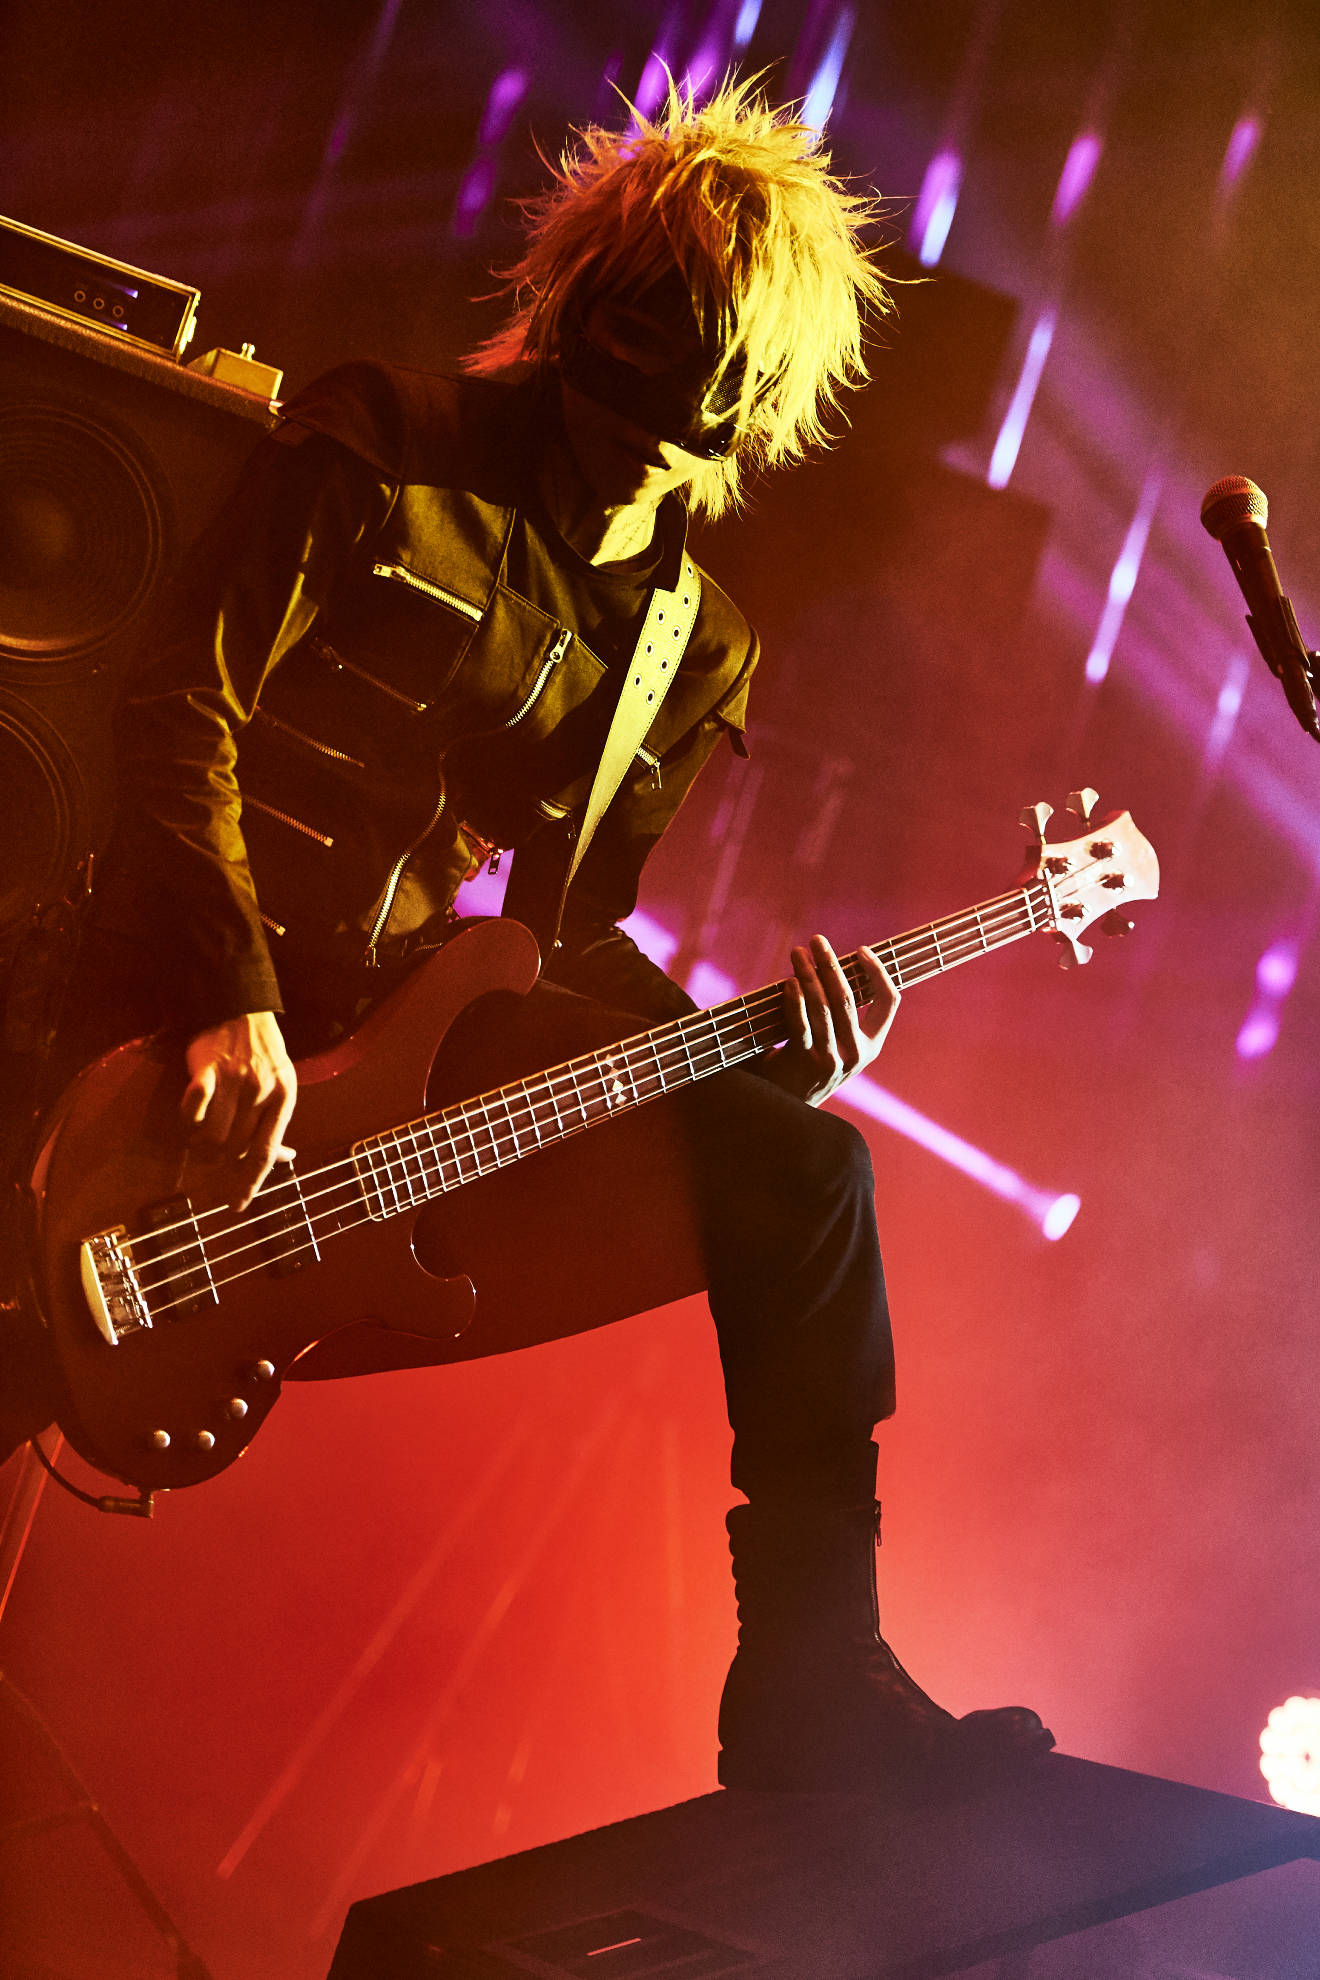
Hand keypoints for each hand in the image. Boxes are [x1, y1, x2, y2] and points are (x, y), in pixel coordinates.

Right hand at [180, 1011, 296, 1209]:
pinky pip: (192, 1107)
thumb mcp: (284, 1086)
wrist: (243, 1009)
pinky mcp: (207, 1068)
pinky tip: (192, 1115)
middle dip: (222, 1158)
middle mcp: (261, 1091)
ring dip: (201, 1142)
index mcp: (284, 1098)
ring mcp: (234, 1080)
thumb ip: (277, 1123)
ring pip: (210, 1136)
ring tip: (202, 1131)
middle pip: (233, 1149)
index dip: (251, 1183)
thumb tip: (286, 1160)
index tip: (238, 1205)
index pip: (266, 1152)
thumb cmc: (265, 1056)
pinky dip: (189, 1118)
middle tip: (215, 1148)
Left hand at [762, 937, 899, 1105]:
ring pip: (823, 1006)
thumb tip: (833, 967)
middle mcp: (857, 1052)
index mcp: (871, 1045)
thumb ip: (841, 1016)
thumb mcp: (838, 1046)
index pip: (889, 1002)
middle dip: (831, 964)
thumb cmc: (810, 1068)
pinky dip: (795, 999)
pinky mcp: (805, 1063)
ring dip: (808, 974)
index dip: (879, 972)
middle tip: (817, 941)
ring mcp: (832, 1059)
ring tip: (797, 954)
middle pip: (847, 997)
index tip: (861, 950)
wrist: (787, 1110)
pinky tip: (789, 983)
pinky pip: (800, 1023)